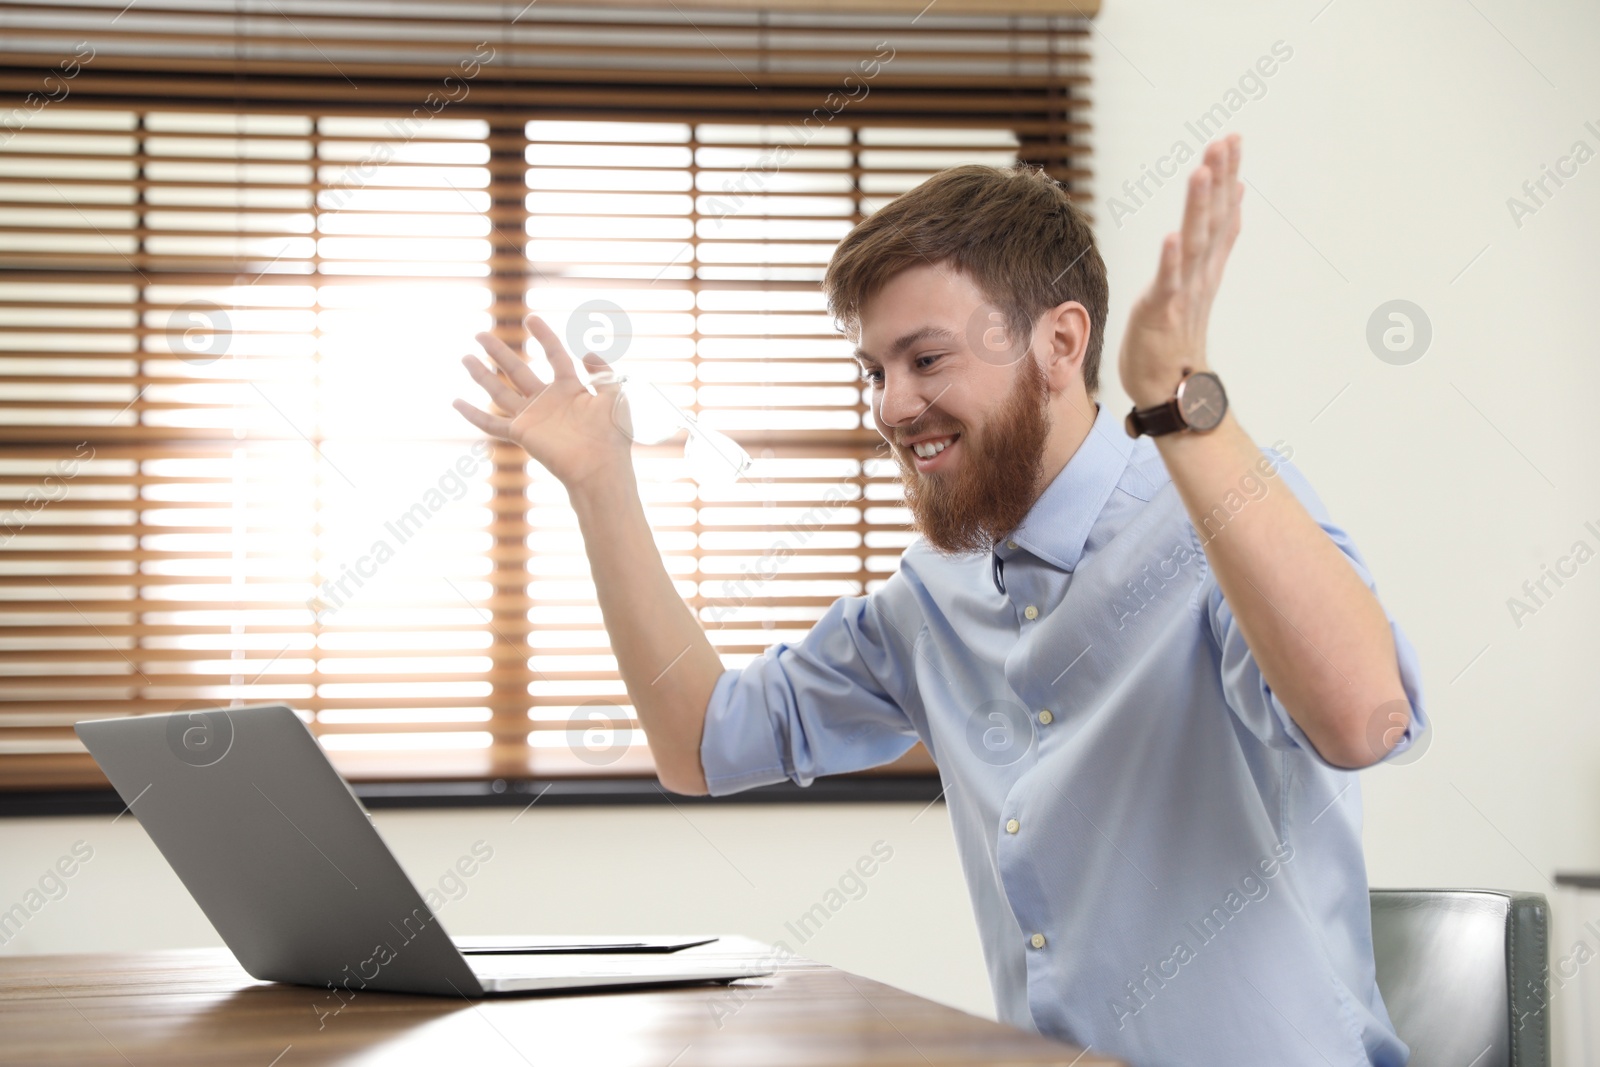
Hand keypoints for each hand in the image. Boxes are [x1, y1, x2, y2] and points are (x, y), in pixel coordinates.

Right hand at [452, 313, 632, 486]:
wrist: (600, 467)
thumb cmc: (612, 436)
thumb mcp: (614, 395)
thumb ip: (603, 371)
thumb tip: (587, 350)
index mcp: (570, 389)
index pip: (554, 355)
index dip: (544, 336)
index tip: (531, 318)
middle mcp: (547, 401)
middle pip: (517, 370)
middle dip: (498, 352)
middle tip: (479, 334)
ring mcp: (532, 417)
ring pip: (499, 391)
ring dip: (481, 374)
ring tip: (465, 357)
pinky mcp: (521, 433)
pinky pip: (491, 423)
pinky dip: (473, 414)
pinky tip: (456, 402)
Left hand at [1118, 133, 1243, 408]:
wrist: (1170, 390)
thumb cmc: (1176, 335)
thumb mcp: (1198, 280)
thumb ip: (1219, 240)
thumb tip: (1235, 197)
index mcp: (1205, 265)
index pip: (1221, 213)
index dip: (1227, 176)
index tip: (1233, 138)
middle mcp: (1199, 274)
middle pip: (1212, 220)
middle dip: (1219, 179)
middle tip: (1226, 140)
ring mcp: (1182, 293)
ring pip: (1194, 243)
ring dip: (1199, 208)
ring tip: (1201, 172)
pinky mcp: (1160, 313)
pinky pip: (1168, 283)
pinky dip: (1171, 260)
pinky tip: (1172, 236)